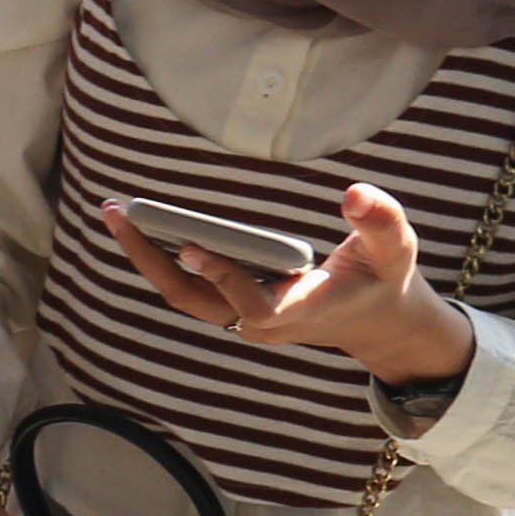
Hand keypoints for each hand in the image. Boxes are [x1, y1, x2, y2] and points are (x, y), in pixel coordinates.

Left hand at [103, 185, 475, 391]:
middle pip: (195, 300)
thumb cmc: (384, 278)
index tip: (190, 246)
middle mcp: (265, 320)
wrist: (376, 322)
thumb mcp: (397, 248)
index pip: (255, 304)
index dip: (223, 278)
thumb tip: (356, 193)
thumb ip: (382, 221)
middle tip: (120, 212)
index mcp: (304, 308)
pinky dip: (161, 257)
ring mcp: (245, 317)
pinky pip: (188, 288)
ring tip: (116, 211)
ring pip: (184, 295)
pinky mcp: (236, 307)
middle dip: (153, 259)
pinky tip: (139, 223)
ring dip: (147, 256)